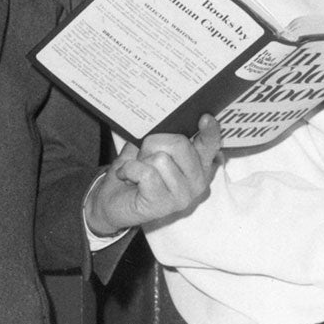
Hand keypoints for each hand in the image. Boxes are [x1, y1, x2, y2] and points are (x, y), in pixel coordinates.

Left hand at [86, 116, 221, 237]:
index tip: (205, 118)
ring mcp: (182, 196)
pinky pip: (146, 173)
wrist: (112, 202)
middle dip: (154, 143)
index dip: (210, 131)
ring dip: (141, 161)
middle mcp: (197, 183)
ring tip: (136, 172)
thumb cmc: (134, 174)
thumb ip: (165, 137)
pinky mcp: (162, 205)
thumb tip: (168, 122)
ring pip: (161, 159)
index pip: (211, 146)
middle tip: (143, 157)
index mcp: (198, 167)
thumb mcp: (150, 149)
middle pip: (180, 144)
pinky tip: (126, 177)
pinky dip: (129, 170)